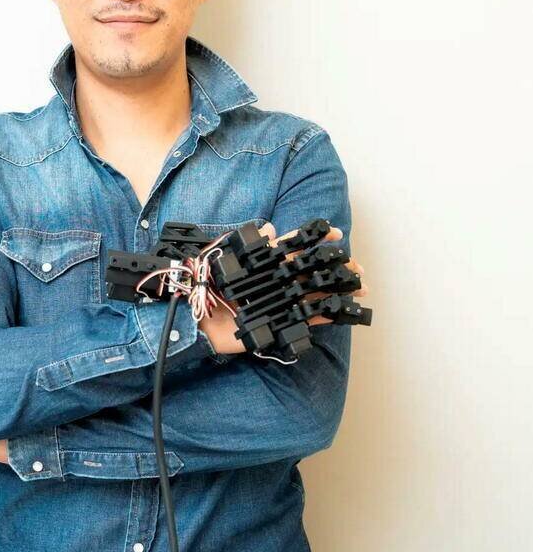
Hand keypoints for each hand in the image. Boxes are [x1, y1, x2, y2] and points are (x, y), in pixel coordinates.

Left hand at [197, 221, 369, 351]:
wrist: (193, 320)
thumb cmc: (204, 286)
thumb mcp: (221, 257)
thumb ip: (244, 241)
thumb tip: (270, 227)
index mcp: (261, 262)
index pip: (292, 246)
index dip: (314, 239)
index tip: (335, 234)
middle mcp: (272, 281)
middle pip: (310, 271)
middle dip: (335, 267)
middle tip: (356, 267)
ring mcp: (276, 302)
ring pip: (312, 294)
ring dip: (336, 290)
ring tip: (358, 288)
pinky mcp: (275, 324)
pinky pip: (303, 321)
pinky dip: (322, 317)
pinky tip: (340, 312)